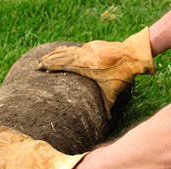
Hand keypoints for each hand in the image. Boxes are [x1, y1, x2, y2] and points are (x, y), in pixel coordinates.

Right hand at [37, 27, 154, 118]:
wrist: (133, 55)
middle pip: (60, 56)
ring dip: (55, 53)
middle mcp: (83, 56)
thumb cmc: (121, 75)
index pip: (61, 64)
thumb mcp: (112, 93)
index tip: (39, 68)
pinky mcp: (93, 45)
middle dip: (47, 59)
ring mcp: (88, 48)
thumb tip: (107, 121)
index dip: (49, 65)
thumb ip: (107, 107)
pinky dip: (67, 51)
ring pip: (67, 50)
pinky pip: (76, 48)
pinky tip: (62, 51)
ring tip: (45, 56)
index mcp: (83, 67)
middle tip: (37, 64)